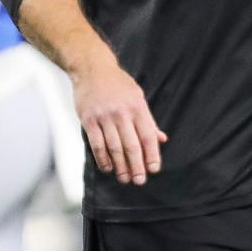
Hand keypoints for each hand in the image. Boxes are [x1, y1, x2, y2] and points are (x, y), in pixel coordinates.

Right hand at [73, 59, 166, 185]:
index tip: (154, 169)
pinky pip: (96, 143)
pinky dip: (102, 158)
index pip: (147, 136)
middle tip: (139, 181)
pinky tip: (108, 168)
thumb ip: (148, 120)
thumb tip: (162, 139)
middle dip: (137, 166)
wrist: (93, 69)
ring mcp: (104, 117)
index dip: (152, 154)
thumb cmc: (119, 85)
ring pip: (114, 147)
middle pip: (131, 145)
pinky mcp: (89, 120)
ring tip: (124, 179)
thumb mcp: (138, 97)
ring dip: (120, 166)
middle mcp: (122, 113)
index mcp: (138, 107)